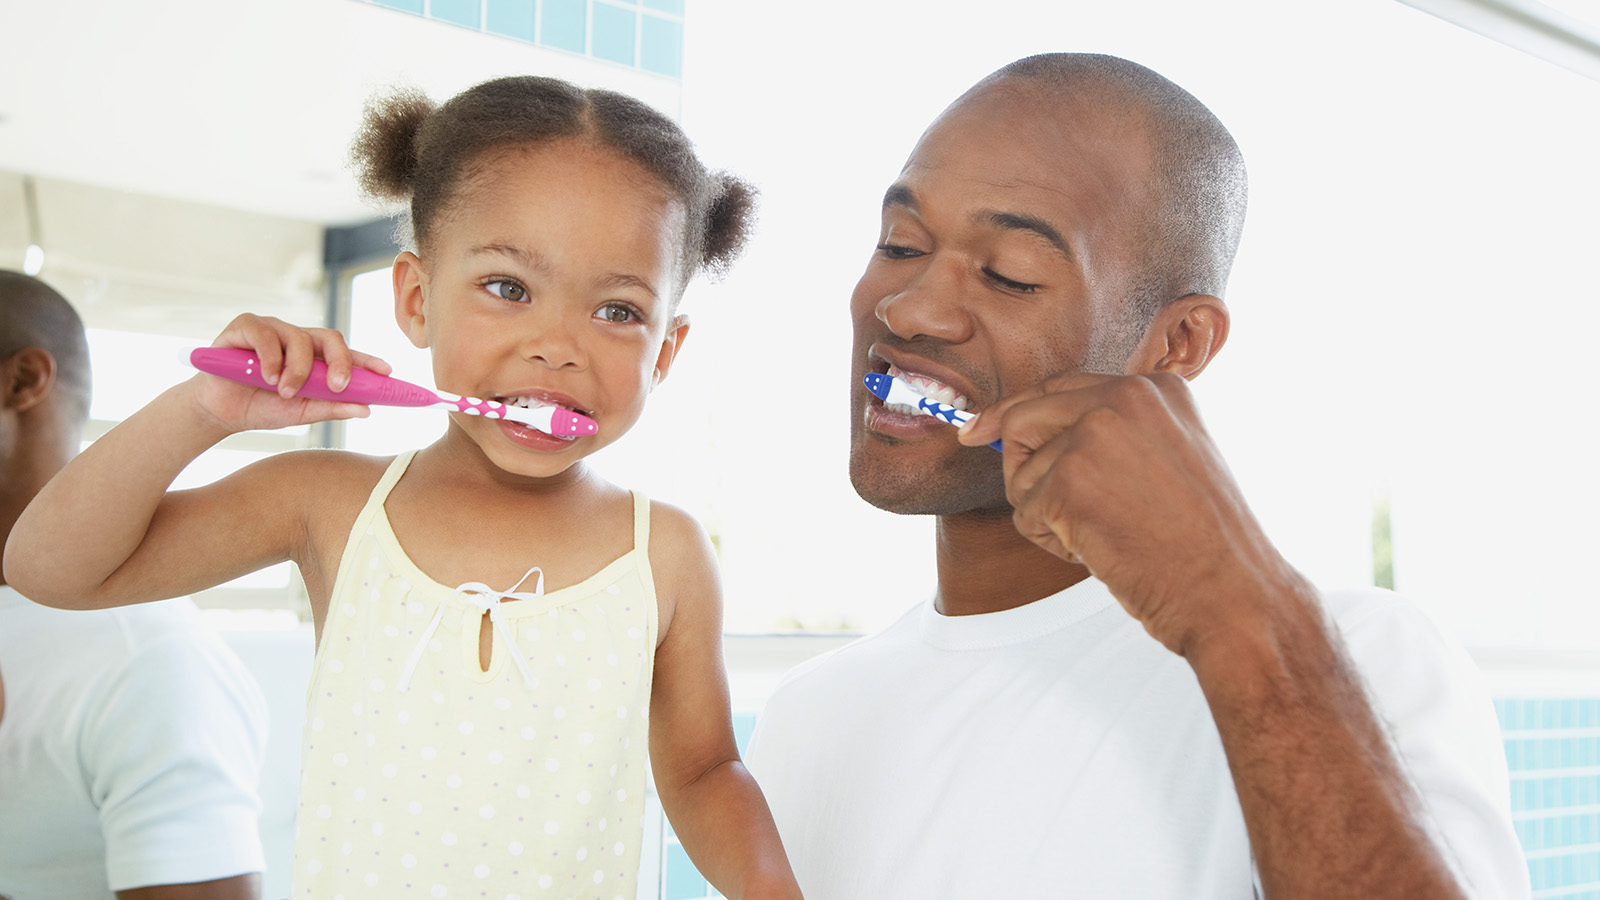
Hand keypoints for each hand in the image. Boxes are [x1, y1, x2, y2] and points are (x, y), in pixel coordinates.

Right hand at [189, 314, 392, 433]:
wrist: (218, 412)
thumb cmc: (261, 408)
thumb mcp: (300, 412)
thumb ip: (331, 408)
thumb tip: (366, 409)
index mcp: (314, 358)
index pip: (347, 354)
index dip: (368, 361)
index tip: (388, 373)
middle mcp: (297, 339)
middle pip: (330, 337)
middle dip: (340, 361)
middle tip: (339, 386)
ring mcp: (272, 330)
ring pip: (299, 337)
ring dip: (298, 369)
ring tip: (286, 392)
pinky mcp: (245, 327)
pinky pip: (265, 334)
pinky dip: (270, 358)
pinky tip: (267, 378)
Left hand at [957, 371, 1302, 657]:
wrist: (1232, 595)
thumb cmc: (1203, 545)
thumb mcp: (1169, 459)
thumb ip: (1113, 434)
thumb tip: (1019, 427)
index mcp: (1157, 386)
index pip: (1061, 387)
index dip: (1016, 413)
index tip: (979, 430)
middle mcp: (1125, 395)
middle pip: (1024, 416)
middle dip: (1024, 467)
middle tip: (1061, 512)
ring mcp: (1095, 434)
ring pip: (1020, 470)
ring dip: (1048, 515)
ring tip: (1106, 535)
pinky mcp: (1069, 478)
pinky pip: (1024, 511)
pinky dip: (1052, 542)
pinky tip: (1100, 550)